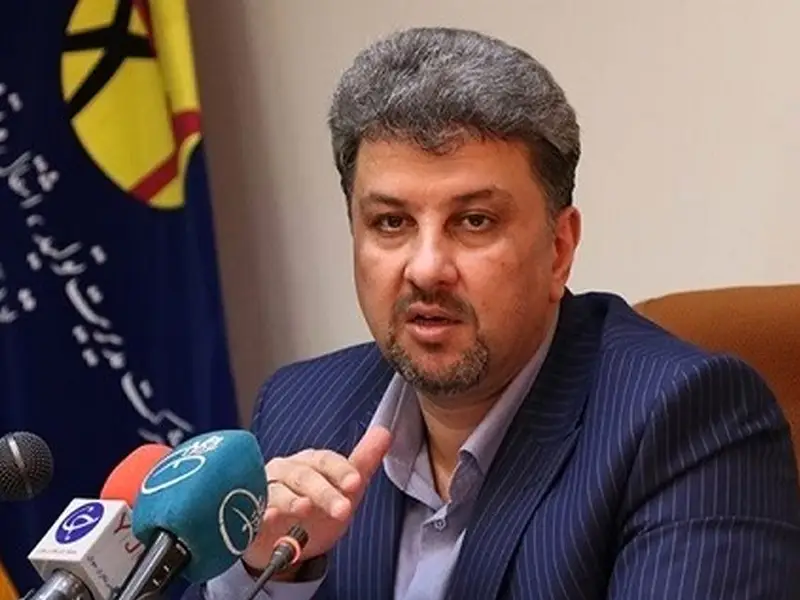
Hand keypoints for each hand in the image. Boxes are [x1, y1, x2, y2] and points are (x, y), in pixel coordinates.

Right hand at [242, 426, 391, 573]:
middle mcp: (287, 471)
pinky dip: (262, 513)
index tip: (355, 483)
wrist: (284, 542)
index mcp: (311, 463)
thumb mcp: (343, 490)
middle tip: (342, 509)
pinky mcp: (252, 513)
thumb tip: (384, 432)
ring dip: (292, 500)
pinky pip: (254, 511)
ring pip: (278, 491)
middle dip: (324, 492)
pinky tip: (270, 518)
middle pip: (305, 476)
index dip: (341, 470)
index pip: (326, 460)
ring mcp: (267, 491)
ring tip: (304, 509)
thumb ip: (362, 462)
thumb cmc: (314, 510)